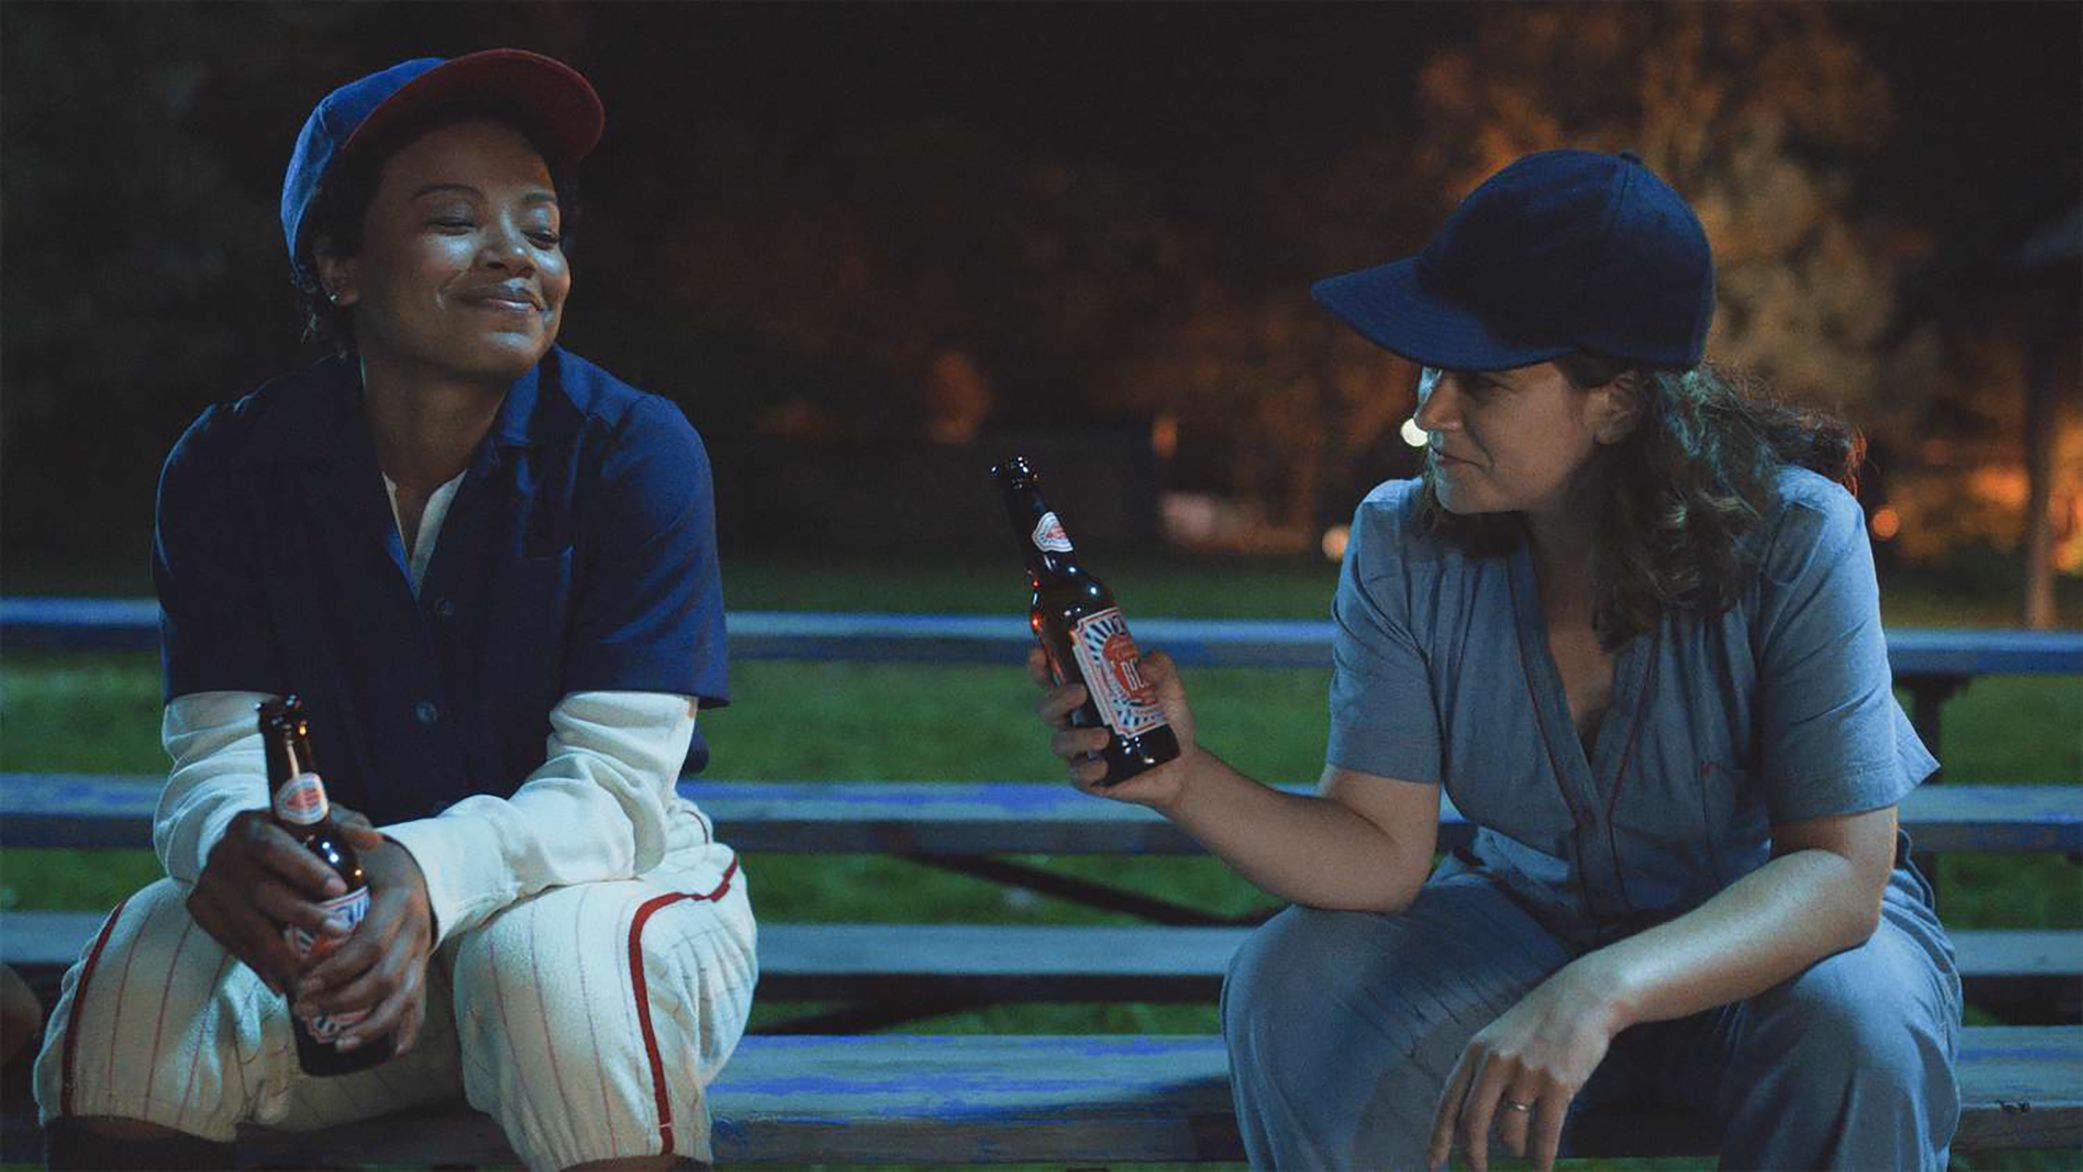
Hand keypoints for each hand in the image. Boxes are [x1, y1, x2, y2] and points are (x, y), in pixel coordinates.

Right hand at [187, 807, 359, 994]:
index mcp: (251, 826)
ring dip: (282, 953)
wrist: (238, 850)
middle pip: (261, 890)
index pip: (274, 847)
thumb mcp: (316, 821)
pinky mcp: (200, 909)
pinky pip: (232, 943)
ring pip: (246, 925)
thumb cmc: (290, 836)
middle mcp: (224, 854)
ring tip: (315, 971)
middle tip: (339, 932)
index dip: (305, 869)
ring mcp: (209, 884)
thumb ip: (344, 826)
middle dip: (302, 915)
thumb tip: (371, 840)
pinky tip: (284, 982)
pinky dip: (260, 964)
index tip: (339, 890)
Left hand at [294, 806, 434, 1056]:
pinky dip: (404, 1032)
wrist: (418, 866)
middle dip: (342, 999)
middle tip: (302, 1006)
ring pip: (404, 997)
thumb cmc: (371, 858)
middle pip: (385, 977)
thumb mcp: (352, 839)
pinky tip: (383, 1052)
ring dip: (368, 1023)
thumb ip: (332, 830)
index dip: (336, 968)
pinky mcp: (421, 968)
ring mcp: (423, 951)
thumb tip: (307, 822)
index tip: (302, 981)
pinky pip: (420, 1006)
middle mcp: (417, 929)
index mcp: (400, 900)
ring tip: (333, 1039)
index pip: (370, 943)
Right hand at [1028, 644, 1196, 811]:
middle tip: (1080, 692)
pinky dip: (1087, 770)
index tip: (1039, 652)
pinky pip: (1078, 776)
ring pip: (1060, 743)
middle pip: (1048, 709)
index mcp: (1086, 696)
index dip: (1040, 666)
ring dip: (1076, 737)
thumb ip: (1161, 669)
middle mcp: (1076, 722)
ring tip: (1103, 736)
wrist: (1183, 765)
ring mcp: (1082, 752)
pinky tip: (1103, 766)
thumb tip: (1142, 664)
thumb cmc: (1168, 721)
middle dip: (1057, 699)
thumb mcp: (1170, 690)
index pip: (1052, 679)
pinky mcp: (1092, 779)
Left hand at [1428, 965, 1621, 1170]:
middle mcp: (1495, 1062)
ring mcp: (1526, 1073)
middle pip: (1473, 1123)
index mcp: (1476, 1051)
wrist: (1584, 997)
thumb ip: (1483, 1073)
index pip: (1448, 1102)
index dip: (1439, 1137)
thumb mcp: (1500, 1038)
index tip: (1434, 1163)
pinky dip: (1542, 1159)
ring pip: (1510, 1132)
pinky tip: (1543, 1169)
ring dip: (1515, 1151)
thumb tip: (1472, 1123)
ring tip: (1522, 1155)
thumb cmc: (1541, 1022)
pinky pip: (1545, 1134)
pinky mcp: (1557, 1084)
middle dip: (1473, 1156)